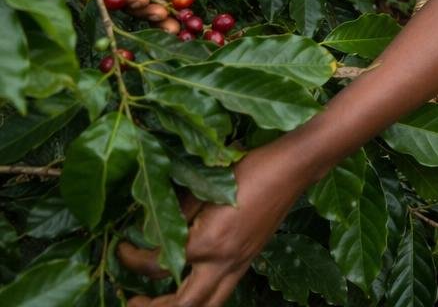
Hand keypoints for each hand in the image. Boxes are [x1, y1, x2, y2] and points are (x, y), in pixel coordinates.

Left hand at [121, 141, 309, 306]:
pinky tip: (191, 285)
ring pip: (208, 305)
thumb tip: (149, 230)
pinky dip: (203, 298)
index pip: (157, 265)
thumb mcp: (204, 189)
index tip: (122, 248)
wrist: (291, 169)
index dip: (132, 259)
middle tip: (132, 301)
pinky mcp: (249, 261)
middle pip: (183, 305)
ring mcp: (239, 265)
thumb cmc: (249, 170)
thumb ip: (176, 215)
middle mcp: (222, 262)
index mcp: (207, 242)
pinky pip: (222, 292)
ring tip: (159, 302)